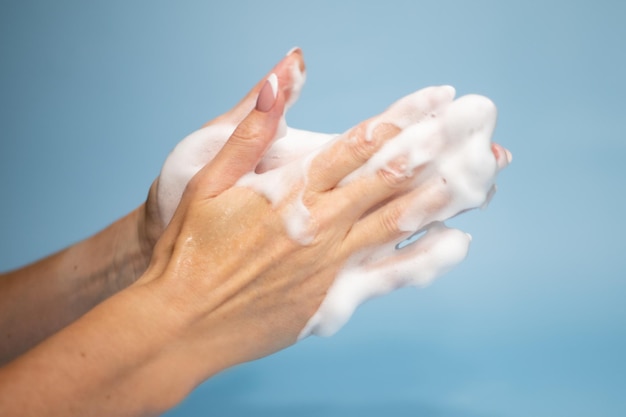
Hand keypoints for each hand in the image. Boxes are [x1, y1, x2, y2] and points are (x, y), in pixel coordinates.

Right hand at [138, 76, 510, 373]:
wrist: (180, 322)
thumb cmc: (188, 248)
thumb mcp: (209, 178)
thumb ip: (252, 128)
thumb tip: (279, 76)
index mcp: (291, 189)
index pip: (361, 142)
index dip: (405, 116)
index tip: (440, 99)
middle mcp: (320, 224)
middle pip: (391, 175)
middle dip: (438, 144)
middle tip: (478, 124)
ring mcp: (330, 264)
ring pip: (399, 221)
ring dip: (443, 194)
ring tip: (481, 174)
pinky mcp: (331, 299)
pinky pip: (390, 277)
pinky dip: (426, 258)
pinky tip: (456, 243)